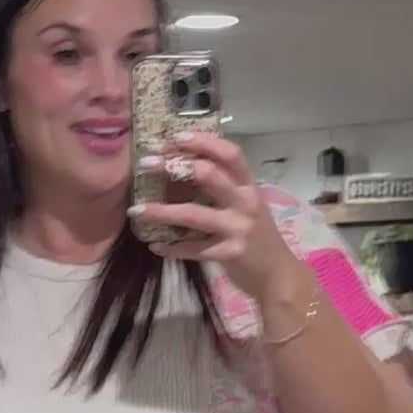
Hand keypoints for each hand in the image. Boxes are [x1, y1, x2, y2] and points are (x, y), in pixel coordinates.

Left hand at [132, 129, 300, 321]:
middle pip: (209, 175)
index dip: (203, 142)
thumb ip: (225, 187)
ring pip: (193, 214)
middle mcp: (245, 202)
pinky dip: (172, 248)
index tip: (175, 137)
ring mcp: (238, 228)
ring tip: (136, 210)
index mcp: (249, 186)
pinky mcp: (229, 253)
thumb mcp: (247, 205)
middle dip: (174, 166)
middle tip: (146, 163)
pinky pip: (194, 249)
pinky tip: (155, 246)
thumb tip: (186, 166)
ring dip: (161, 211)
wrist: (277, 275)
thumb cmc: (258, 236)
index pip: (230, 154)